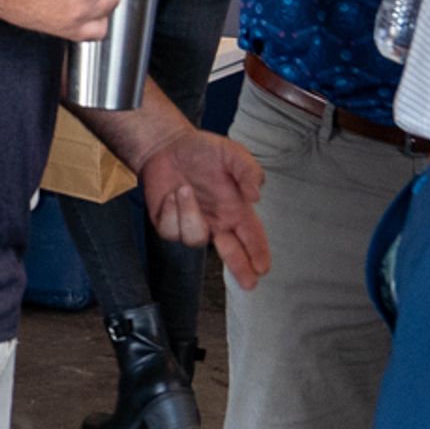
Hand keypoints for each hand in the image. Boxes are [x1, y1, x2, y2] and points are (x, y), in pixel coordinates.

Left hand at [134, 125, 271, 289]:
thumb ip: (248, 170)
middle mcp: (217, 221)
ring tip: (184, 189)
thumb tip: (256, 195)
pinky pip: (172, 231)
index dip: (258, 252)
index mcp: (235, 208)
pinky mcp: (170, 225)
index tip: (263, 267)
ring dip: (190, 215)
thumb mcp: (231, 153)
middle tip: (249, 282)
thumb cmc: (201, 150)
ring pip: (196, 240)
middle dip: (241, 267)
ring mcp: (193, 225)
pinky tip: (172, 195)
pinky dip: (171, 211)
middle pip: (231, 251)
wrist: (166, 146)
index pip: (252, 235)